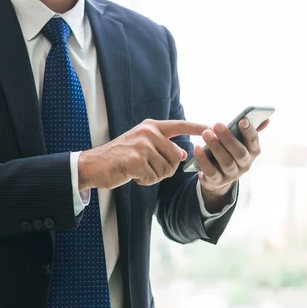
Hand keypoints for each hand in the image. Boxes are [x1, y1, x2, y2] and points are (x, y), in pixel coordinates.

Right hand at [78, 119, 207, 189]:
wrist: (93, 165)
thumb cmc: (120, 157)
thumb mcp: (142, 146)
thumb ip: (163, 147)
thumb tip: (182, 154)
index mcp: (152, 126)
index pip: (180, 125)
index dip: (197, 127)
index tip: (212, 127)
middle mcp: (149, 132)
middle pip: (175, 156)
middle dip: (165, 168)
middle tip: (146, 168)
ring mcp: (142, 145)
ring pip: (166, 170)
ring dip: (153, 176)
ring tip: (137, 170)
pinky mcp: (136, 160)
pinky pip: (153, 177)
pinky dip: (144, 181)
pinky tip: (132, 174)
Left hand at [196, 118, 268, 203]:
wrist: (220, 176)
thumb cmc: (231, 151)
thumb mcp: (240, 141)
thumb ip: (249, 130)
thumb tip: (266, 119)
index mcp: (252, 151)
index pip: (253, 141)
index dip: (249, 131)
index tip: (242, 120)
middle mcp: (245, 164)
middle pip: (240, 153)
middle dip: (228, 139)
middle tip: (217, 124)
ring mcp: (232, 175)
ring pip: (226, 163)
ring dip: (216, 147)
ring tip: (206, 133)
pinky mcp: (217, 181)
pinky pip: (211, 172)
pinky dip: (203, 160)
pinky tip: (197, 148)